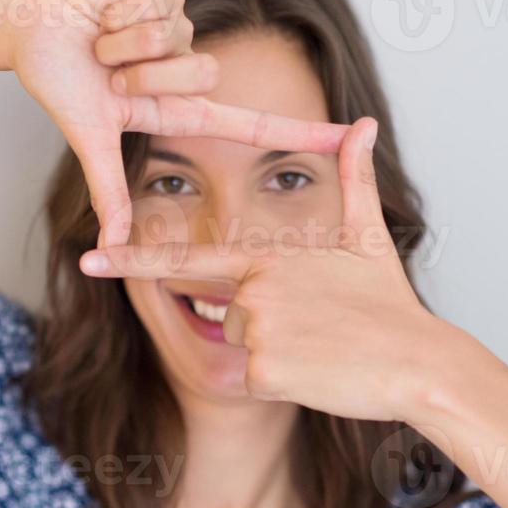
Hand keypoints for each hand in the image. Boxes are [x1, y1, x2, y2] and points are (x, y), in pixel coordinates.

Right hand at [4, 0, 351, 246]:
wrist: (27, 18)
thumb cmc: (52, 74)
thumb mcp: (87, 134)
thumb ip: (108, 189)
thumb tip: (110, 244)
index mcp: (172, 109)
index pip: (249, 125)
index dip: (302, 133)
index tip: (354, 138)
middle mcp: (180, 72)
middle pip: (201, 76)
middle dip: (144, 74)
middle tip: (107, 70)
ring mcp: (175, 33)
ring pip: (179, 39)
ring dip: (128, 42)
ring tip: (100, 40)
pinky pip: (164, 3)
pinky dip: (125, 11)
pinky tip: (105, 11)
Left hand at [77, 118, 448, 421]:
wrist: (419, 364)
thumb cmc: (389, 306)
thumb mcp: (367, 239)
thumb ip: (354, 180)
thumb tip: (363, 124)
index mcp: (266, 256)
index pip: (187, 258)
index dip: (131, 260)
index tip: (87, 258)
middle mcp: (253, 288)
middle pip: (229, 314)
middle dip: (267, 327)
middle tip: (318, 328)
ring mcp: (255, 329)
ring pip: (241, 347)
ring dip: (277, 355)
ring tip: (322, 348)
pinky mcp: (261, 370)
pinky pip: (255, 380)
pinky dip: (283, 383)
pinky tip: (317, 372)